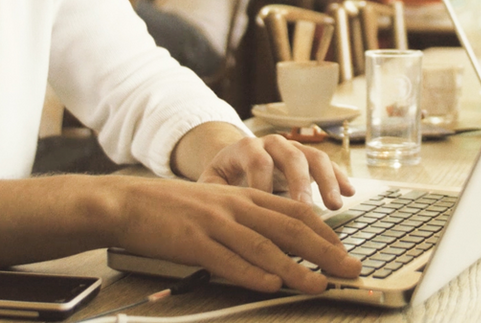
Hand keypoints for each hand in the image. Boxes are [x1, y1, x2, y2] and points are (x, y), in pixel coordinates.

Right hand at [110, 176, 361, 293]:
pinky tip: (270, 285)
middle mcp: (233, 206)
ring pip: (263, 246)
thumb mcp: (214, 205)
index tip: (344, 250)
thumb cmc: (172, 208)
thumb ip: (244, 220)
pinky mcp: (192, 241)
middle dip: (325, 250)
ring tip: (320, 284)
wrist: (128, 202)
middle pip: (288, 227)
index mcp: (241, 196)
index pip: (293, 210)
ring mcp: (213, 223)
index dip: (324, 231)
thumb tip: (278, 247)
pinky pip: (227, 259)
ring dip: (296, 268)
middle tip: (351, 269)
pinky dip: (251, 273)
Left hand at [197, 134, 354, 210]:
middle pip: (290, 156)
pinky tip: (351, 193)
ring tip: (335, 205)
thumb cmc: (224, 178)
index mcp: (246, 147)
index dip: (263, 181)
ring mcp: (292, 149)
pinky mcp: (307, 160)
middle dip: (299, 183)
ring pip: (313, 157)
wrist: (236, 162)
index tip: (267, 207)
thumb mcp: (212, 181)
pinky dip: (339, 177)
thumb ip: (213, 191)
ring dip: (326, 180)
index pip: (257, 158)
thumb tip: (217, 208)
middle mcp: (272, 144)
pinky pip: (327, 164)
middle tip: (306, 209)